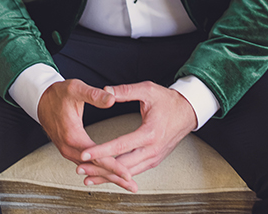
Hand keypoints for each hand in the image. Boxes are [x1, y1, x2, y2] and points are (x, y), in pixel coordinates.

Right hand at [37, 79, 136, 191]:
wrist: (42, 99)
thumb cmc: (59, 93)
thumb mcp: (76, 89)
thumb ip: (94, 95)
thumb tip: (111, 99)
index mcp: (73, 135)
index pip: (96, 157)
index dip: (113, 166)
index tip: (127, 174)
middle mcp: (69, 147)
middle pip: (95, 168)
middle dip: (114, 177)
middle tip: (132, 186)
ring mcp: (68, 150)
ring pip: (90, 169)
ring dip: (108, 175)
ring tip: (125, 182)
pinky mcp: (69, 149)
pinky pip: (85, 164)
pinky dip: (98, 170)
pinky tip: (109, 173)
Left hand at [77, 81, 197, 189]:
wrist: (187, 111)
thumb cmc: (168, 100)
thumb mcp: (147, 90)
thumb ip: (125, 91)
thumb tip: (105, 91)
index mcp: (150, 133)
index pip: (120, 145)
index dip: (101, 151)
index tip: (84, 154)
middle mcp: (152, 149)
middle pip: (122, 165)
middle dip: (99, 169)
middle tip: (80, 169)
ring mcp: (154, 157)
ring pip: (128, 172)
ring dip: (108, 176)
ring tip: (88, 178)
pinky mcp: (154, 160)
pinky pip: (134, 171)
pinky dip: (119, 175)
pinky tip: (107, 176)